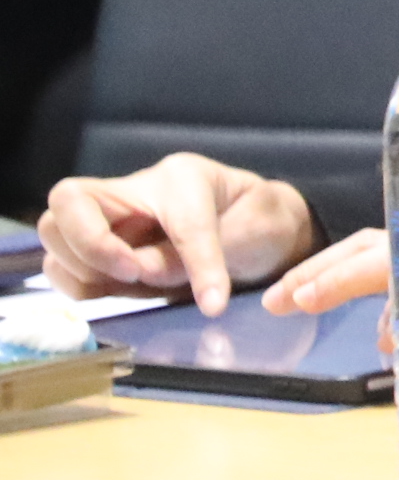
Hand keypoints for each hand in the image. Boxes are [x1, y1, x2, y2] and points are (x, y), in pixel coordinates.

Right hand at [35, 154, 316, 312]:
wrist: (260, 231)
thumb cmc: (262, 223)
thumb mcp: (257, 234)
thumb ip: (205, 255)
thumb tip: (143, 273)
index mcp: (182, 179)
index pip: (172, 218)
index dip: (185, 260)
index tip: (213, 300)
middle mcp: (133, 194)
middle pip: (66, 203)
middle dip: (90, 248)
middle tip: (134, 275)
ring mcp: (111, 222)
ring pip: (54, 236)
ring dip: (82, 271)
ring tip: (131, 284)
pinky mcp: (102, 253)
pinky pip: (62, 268)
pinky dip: (80, 287)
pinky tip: (118, 292)